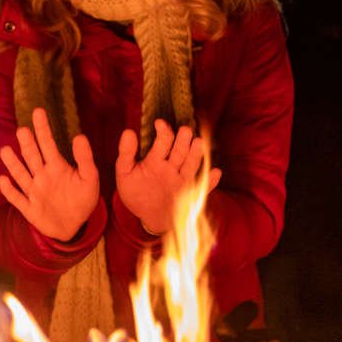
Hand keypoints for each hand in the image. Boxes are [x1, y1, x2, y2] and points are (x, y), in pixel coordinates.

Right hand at [0, 107, 99, 241]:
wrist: (75, 226)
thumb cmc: (82, 199)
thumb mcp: (89, 179)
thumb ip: (85, 159)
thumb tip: (80, 136)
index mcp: (57, 167)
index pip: (48, 144)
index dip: (43, 128)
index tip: (38, 111)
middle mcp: (42, 176)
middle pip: (32, 157)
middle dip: (28, 144)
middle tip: (23, 130)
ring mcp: (34, 192)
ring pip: (21, 175)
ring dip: (13, 164)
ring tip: (6, 150)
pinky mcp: (29, 208)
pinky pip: (17, 199)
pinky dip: (9, 190)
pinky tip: (3, 180)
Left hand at [115, 120, 221, 234]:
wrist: (148, 219)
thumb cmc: (136, 193)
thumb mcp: (125, 173)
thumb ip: (126, 154)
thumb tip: (128, 131)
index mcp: (157, 160)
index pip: (163, 142)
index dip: (163, 132)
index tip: (159, 123)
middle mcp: (172, 168)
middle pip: (180, 151)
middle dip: (182, 140)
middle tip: (185, 130)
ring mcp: (182, 182)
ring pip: (191, 165)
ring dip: (195, 154)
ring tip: (199, 142)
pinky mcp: (190, 197)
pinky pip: (202, 188)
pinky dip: (210, 182)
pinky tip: (216, 173)